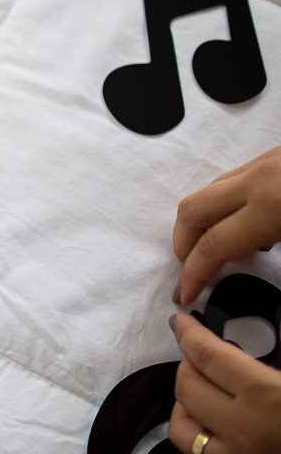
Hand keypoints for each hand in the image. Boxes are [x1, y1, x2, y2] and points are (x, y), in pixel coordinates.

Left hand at [169, 312, 280, 453]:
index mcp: (266, 395)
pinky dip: (191, 426)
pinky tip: (207, 415)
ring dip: (185, 395)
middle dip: (189, 361)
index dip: (189, 333)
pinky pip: (194, 449)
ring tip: (204, 383)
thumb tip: (278, 323)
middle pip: (188, 384)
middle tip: (205, 352)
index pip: (208, 356)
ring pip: (182, 420)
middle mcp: (243, 427)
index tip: (182, 321)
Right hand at [173, 147, 280, 304]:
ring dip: (203, 221)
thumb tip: (262, 301)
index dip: (193, 274)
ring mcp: (266, 160)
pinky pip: (234, 179)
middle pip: (191, 210)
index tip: (185, 294)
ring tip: (217, 248)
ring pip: (210, 190)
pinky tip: (247, 222)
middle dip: (182, 243)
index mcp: (270, 206)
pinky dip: (227, 203)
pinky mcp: (276, 153)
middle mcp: (259, 179)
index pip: (212, 245)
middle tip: (190, 268)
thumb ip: (273, 264)